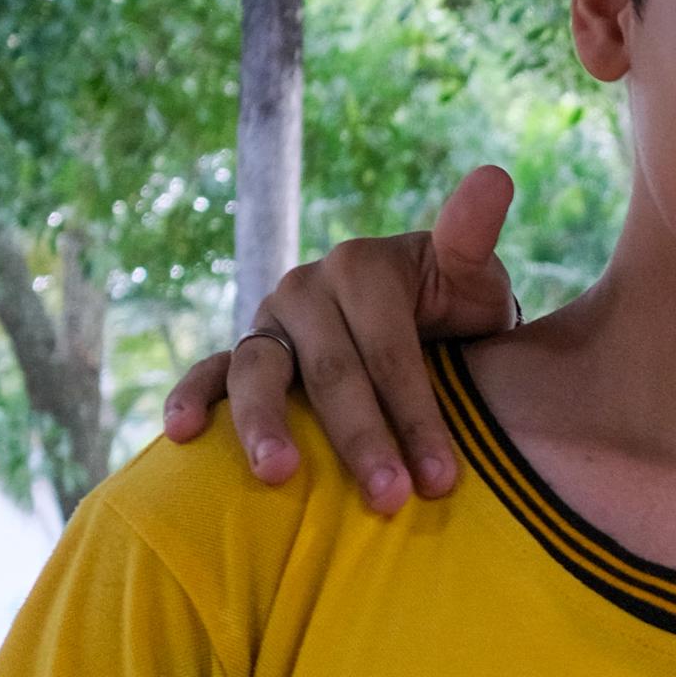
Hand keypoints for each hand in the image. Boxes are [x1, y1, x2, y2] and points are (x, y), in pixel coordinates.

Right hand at [158, 163, 523, 513]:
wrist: (426, 325)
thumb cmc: (457, 311)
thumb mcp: (472, 276)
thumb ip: (472, 236)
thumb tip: (495, 175)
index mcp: (362, 266)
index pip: (389, 350)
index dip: (416, 415)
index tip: (441, 480)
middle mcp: (305, 288)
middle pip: (331, 372)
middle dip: (361, 440)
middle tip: (388, 501)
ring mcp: (269, 322)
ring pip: (259, 373)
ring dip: (265, 425)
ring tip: (279, 475)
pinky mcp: (246, 353)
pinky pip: (210, 373)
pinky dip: (190, 398)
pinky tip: (180, 433)